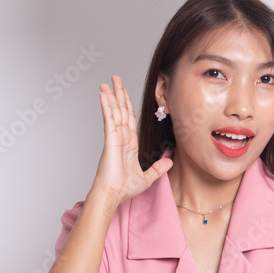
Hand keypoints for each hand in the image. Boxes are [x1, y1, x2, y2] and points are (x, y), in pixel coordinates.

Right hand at [92, 75, 172, 204]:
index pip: (129, 118)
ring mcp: (114, 136)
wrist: (114, 194)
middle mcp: (121, 137)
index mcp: (129, 143)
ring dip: (111, 95)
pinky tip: (104, 94)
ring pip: (114, 111)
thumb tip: (170, 160)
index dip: (127, 104)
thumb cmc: (124, 188)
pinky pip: (109, 119)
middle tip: (114, 78)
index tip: (124, 92)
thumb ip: (158, 168)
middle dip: (118, 93)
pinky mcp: (110, 139)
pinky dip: (106, 106)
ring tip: (107, 82)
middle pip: (121, 110)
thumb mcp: (147, 177)